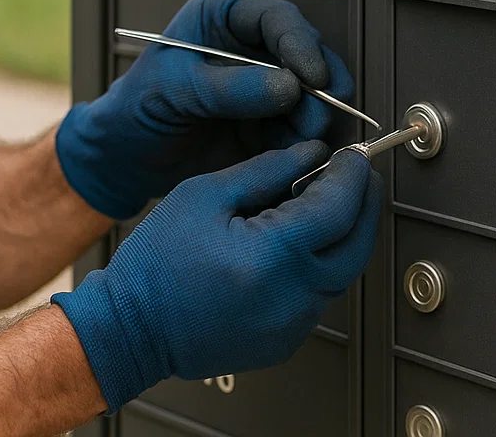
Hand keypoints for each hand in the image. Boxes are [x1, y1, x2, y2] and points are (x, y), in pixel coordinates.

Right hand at [53, 141, 381, 411]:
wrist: (132, 329)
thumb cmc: (157, 264)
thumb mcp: (204, 194)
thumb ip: (265, 171)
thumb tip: (311, 154)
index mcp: (273, 257)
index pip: (339, 208)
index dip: (351, 176)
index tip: (351, 155)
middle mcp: (293, 298)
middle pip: (358, 244)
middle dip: (363, 203)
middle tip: (354, 174)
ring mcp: (293, 325)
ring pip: (344, 271)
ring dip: (344, 234)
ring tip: (322, 203)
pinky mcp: (286, 340)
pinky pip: (320, 295)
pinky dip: (321, 263)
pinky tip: (298, 242)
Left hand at [55, 0, 352, 218]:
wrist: (130, 157)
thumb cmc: (139, 106)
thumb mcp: (175, 90)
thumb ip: (229, 88)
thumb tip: (288, 86)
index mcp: (225, 18)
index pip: (275, 19)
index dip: (300, 44)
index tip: (313, 75)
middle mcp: (254, 48)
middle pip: (307, 57)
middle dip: (318, 90)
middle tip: (315, 119)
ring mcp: (269, 87)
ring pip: (315, 97)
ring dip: (315, 122)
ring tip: (303, 143)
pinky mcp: (275, 125)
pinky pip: (304, 133)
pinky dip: (306, 146)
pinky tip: (297, 160)